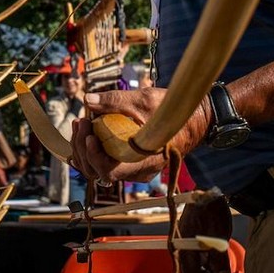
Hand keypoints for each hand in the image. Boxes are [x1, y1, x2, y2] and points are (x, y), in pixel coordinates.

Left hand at [70, 86, 210, 183]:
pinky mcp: (128, 162)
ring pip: (98, 168)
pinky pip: (104, 162)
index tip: (89, 134)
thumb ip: (116, 100)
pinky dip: (92, 148)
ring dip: (84, 147)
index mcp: (144, 162)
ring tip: (81, 122)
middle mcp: (137, 172)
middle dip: (83, 147)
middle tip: (81, 121)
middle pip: (98, 171)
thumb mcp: (145, 100)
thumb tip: (88, 100)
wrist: (191, 119)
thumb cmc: (172, 111)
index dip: (93, 156)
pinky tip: (87, 128)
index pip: (110, 172)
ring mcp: (132, 169)